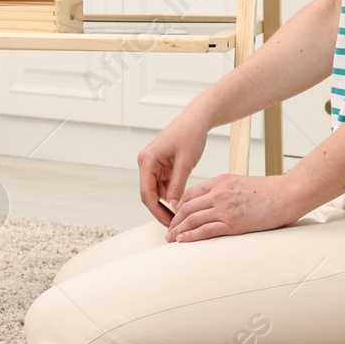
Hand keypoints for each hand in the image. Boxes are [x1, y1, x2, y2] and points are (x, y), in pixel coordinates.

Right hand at [138, 110, 213, 225]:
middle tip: (173, 223)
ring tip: (178, 217)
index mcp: (147, 160)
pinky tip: (179, 205)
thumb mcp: (185, 162)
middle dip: (160, 210)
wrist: (197, 119)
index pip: (147, 192)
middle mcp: (147, 163)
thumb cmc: (190, 133)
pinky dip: (171, 196)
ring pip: (156, 192)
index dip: (156, 210)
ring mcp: (154, 165)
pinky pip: (164, 186)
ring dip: (166, 204)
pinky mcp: (163, 167)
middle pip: (149, 194)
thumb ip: (178, 185)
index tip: (168, 221)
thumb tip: (173, 206)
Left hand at [166, 173, 298, 242]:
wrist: (286, 195)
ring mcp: (224, 208)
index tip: (174, 216)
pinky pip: (205, 230)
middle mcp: (218, 193)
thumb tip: (213, 201)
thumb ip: (224, 189)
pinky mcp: (232, 223)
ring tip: (171, 239)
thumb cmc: (268, 191)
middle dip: (174, 220)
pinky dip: (191, 236)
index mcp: (220, 181)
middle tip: (168, 230)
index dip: (178, 206)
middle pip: (186, 207)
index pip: (190, 193)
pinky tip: (183, 240)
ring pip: (192, 219)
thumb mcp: (240, 183)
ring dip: (179, 230)